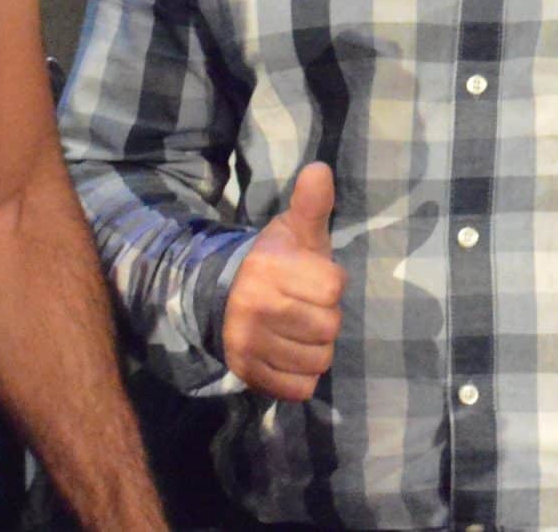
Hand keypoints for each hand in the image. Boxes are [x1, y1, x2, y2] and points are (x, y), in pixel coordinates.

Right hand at [223, 162, 345, 400]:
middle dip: (325, 317)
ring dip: (316, 348)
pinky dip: (302, 376)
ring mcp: (249, 344)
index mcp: (269, 268)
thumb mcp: (294, 230)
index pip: (334, 288)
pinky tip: (290, 354)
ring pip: (319, 360)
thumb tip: (320, 168)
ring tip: (299, 330)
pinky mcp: (248, 375)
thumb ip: (311, 204)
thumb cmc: (275, 262)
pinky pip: (300, 387)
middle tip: (306, 306)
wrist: (224, 297)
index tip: (314, 278)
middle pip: (329, 327)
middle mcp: (255, 307)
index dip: (331, 283)